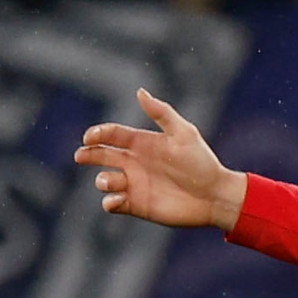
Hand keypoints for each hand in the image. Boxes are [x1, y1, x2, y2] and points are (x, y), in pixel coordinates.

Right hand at [75, 88, 247, 231]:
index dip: (98, 134)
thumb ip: (161, 113)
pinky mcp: (137, 205)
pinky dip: (110, 202)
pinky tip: (117, 200)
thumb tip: (139, 91)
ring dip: (102, 180)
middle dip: (88, 154)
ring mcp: (134, 184)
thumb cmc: (202, 163)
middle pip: (101, 155)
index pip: (112, 134)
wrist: (215, 195)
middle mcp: (134, 163)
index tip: (90, 137)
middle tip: (82, 156)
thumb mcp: (183, 134)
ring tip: (109, 181)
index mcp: (142, 143)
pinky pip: (114, 204)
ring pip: (105, 180)